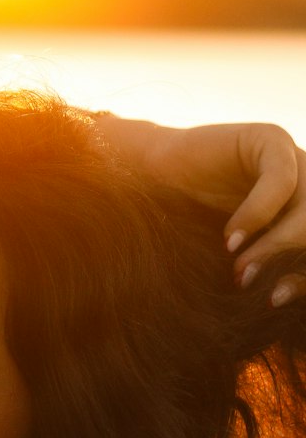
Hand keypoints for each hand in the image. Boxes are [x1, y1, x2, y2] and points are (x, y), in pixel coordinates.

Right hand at [148, 121, 305, 303]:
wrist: (147, 180)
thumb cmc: (187, 220)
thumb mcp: (236, 250)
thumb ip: (264, 263)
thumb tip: (281, 298)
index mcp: (302, 208)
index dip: (303, 276)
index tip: (274, 298)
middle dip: (290, 260)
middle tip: (248, 281)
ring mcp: (293, 158)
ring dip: (276, 244)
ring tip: (241, 267)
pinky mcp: (271, 140)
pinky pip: (280, 181)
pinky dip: (257, 215)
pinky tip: (230, 238)